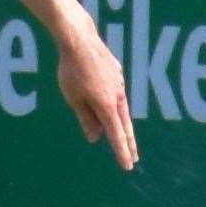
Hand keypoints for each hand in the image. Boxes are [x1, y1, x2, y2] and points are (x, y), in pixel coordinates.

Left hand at [56, 27, 137, 169]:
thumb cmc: (72, 72)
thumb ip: (86, 119)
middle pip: (125, 125)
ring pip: (122, 109)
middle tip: (133, 158)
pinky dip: (115, 104)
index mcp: (107, 105)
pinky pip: (117, 93)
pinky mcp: (117, 73)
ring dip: (122, 125)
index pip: (116, 135)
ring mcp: (120, 84)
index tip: (128, 166)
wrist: (80, 41)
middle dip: (128, 143)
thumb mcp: (74, 99)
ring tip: (123, 137)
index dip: (122, 152)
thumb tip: (95, 138)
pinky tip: (107, 102)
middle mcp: (118, 96)